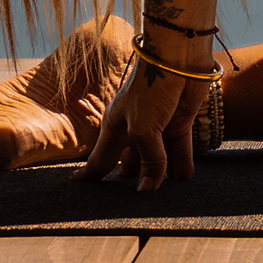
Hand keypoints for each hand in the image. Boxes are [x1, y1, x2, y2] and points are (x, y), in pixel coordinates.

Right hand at [80, 32, 209, 191]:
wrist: (178, 58)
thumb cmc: (150, 88)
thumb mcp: (143, 130)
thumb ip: (149, 162)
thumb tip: (149, 190)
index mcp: (114, 127)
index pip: (100, 158)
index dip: (90, 173)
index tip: (78, 185)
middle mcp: (134, 129)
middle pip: (130, 163)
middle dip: (131, 181)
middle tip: (131, 203)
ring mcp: (157, 126)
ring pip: (156, 160)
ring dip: (160, 177)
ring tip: (162, 198)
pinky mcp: (178, 123)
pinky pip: (178, 151)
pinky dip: (181, 166)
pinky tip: (183, 181)